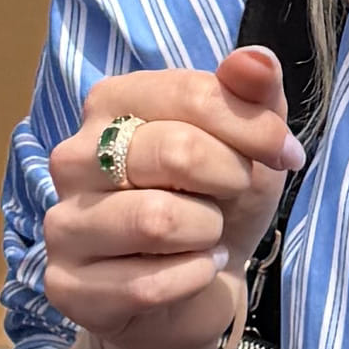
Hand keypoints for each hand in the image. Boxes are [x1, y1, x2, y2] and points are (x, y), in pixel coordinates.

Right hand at [40, 45, 297, 348]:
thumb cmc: (214, 202)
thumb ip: (252, 93)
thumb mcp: (248, 144)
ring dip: (206, 233)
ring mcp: (63, 224)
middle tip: (235, 195)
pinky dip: (191, 279)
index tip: (285, 152)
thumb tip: (256, 59)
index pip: (191, 94)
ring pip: (157, 220)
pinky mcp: (67, 286)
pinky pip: (146, 284)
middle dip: (230, 179)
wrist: (194, 289)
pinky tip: (191, 273)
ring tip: (205, 236)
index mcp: (110, 104)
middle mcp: (73, 157)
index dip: (254, 127)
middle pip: (174, 151)